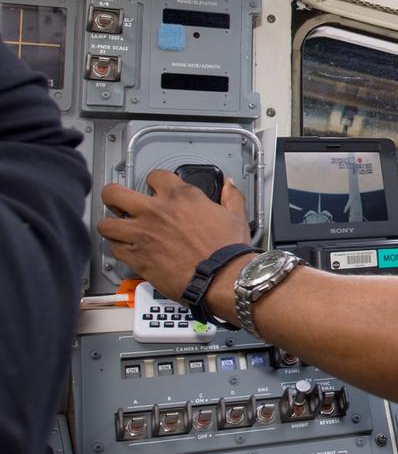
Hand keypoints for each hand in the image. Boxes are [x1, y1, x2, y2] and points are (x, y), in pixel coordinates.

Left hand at [99, 170, 251, 300]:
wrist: (221, 277)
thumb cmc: (228, 249)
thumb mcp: (235, 215)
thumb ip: (231, 195)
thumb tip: (229, 184)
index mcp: (180, 196)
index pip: (154, 176)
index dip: (154, 181)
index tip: (156, 188)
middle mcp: (155, 211)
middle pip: (114, 193)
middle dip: (114, 196)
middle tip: (119, 202)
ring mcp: (142, 234)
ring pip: (106, 224)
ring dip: (112, 225)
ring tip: (118, 228)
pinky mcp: (136, 258)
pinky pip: (114, 249)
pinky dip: (119, 249)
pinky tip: (128, 250)